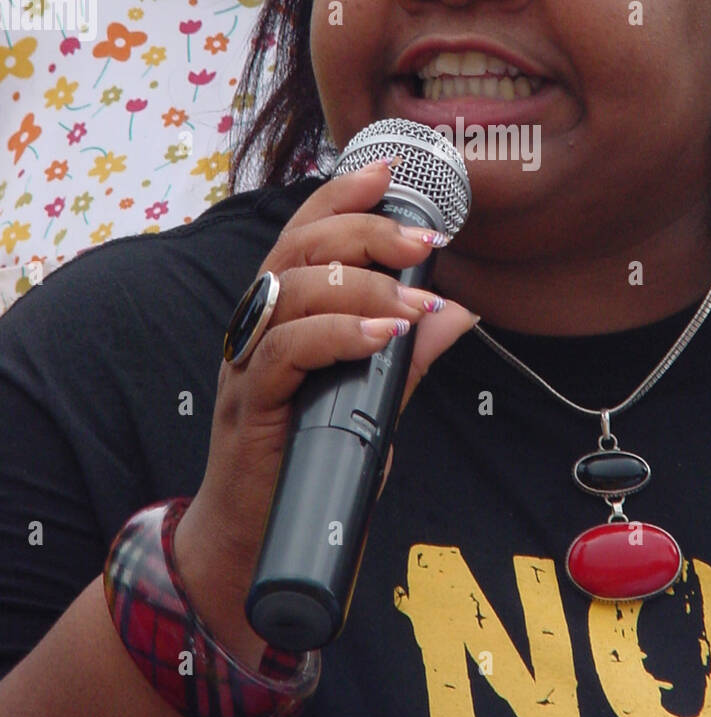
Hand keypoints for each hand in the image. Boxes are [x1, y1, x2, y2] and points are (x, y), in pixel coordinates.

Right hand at [173, 161, 475, 657]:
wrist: (256, 545)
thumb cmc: (310, 466)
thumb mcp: (372, 405)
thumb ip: (407, 358)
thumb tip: (457, 311)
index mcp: (282, 313)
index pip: (304, 232)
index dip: (342, 194)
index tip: (390, 170)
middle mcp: (257, 326)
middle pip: (298, 247)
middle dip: (365, 231)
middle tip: (425, 244)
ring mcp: (246, 364)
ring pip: (291, 289)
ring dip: (362, 285)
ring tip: (413, 302)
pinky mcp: (248, 404)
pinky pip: (285, 350)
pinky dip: (337, 334)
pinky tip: (380, 336)